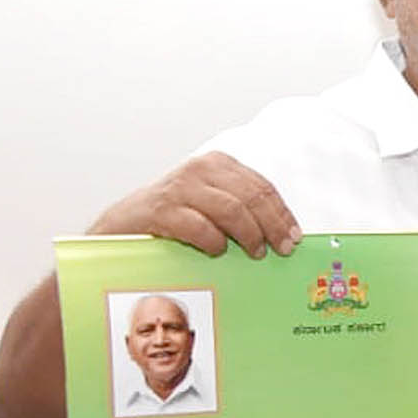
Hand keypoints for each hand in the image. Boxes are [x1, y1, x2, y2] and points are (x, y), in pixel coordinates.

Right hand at [88, 152, 299, 257]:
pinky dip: (214, 241)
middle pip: (251, 198)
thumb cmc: (174, 217)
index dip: (282, 214)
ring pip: (231, 210)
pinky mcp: (161, 210)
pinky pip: (200, 227)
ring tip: (255, 253)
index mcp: (217, 165)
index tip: (294, 237)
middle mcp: (199, 170)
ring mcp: (179, 188)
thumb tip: (283, 233)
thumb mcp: (211, 204)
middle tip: (280, 250)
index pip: (261, 187)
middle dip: (272, 226)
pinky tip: (217, 250)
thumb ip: (241, 209)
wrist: (123, 225)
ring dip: (249, 235)